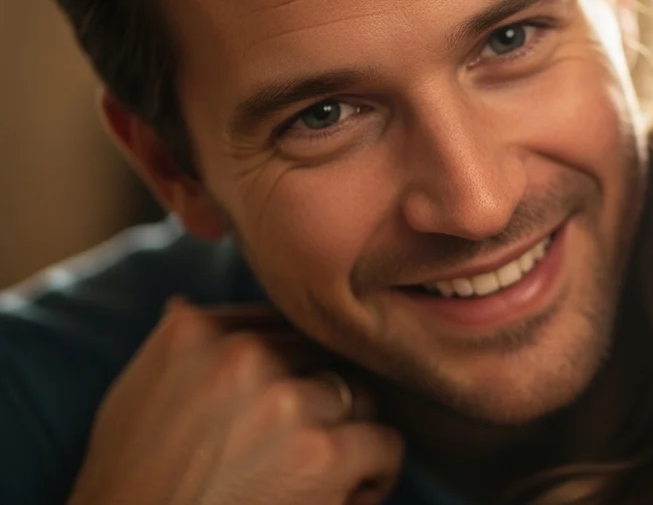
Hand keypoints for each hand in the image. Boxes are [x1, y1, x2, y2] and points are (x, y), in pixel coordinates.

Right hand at [66, 298, 403, 504]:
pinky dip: (376, 473)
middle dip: (321, 399)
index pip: (278, 323)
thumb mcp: (134, 396)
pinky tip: (349, 493)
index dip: (293, 365)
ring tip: (325, 471)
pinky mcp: (322, 453)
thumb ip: (177, 351)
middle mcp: (242, 355)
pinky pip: (384, 443)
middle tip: (303, 443)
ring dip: (350, 433)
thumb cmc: (129, 482)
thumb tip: (184, 305)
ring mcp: (286, 400)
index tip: (288, 398)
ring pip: (359, 395)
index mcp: (194, 331)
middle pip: (323, 357)